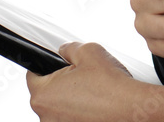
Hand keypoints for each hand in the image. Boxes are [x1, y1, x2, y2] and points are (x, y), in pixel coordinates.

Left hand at [26, 41, 163, 120]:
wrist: (130, 110)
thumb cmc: (110, 87)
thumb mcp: (88, 51)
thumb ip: (69, 48)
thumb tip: (64, 50)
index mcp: (43, 94)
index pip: (33, 75)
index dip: (45, 66)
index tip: (52, 65)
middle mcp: (46, 116)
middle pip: (46, 93)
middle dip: (60, 83)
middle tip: (80, 76)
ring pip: (59, 108)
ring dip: (69, 100)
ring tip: (90, 92)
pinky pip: (70, 118)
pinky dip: (79, 112)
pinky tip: (93, 105)